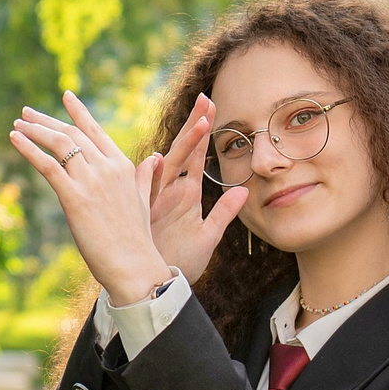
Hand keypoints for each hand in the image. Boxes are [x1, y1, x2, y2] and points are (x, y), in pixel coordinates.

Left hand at [8, 93, 176, 307]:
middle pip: (72, 133)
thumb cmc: (137, 238)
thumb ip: (145, 176)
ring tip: (17, 125)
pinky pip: (48, 166)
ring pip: (59, 144)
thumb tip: (153, 158)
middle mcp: (107, 168)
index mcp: (123, 166)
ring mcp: (91, 181)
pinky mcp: (74, 198)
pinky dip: (28, 150)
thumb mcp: (144, 200)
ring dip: (35, 131)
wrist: (135, 265)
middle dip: (46, 120)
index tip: (66, 95)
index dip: (79, 112)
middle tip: (26, 112)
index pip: (96, 130)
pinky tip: (15, 140)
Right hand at [143, 94, 251, 283]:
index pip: (195, 154)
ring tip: (199, 124)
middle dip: (194, 126)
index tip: (211, 104)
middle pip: (183, 151)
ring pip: (168, 168)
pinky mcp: (144, 219)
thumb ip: (224, 212)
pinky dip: (149, 179)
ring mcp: (155, 203)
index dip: (203, 130)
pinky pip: (146, 195)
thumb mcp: (207, 236)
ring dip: (183, 147)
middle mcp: (169, 192)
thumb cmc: (178, 263)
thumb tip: (244, 191)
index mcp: (184, 193)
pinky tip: (157, 161)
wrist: (154, 291)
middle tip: (206, 99)